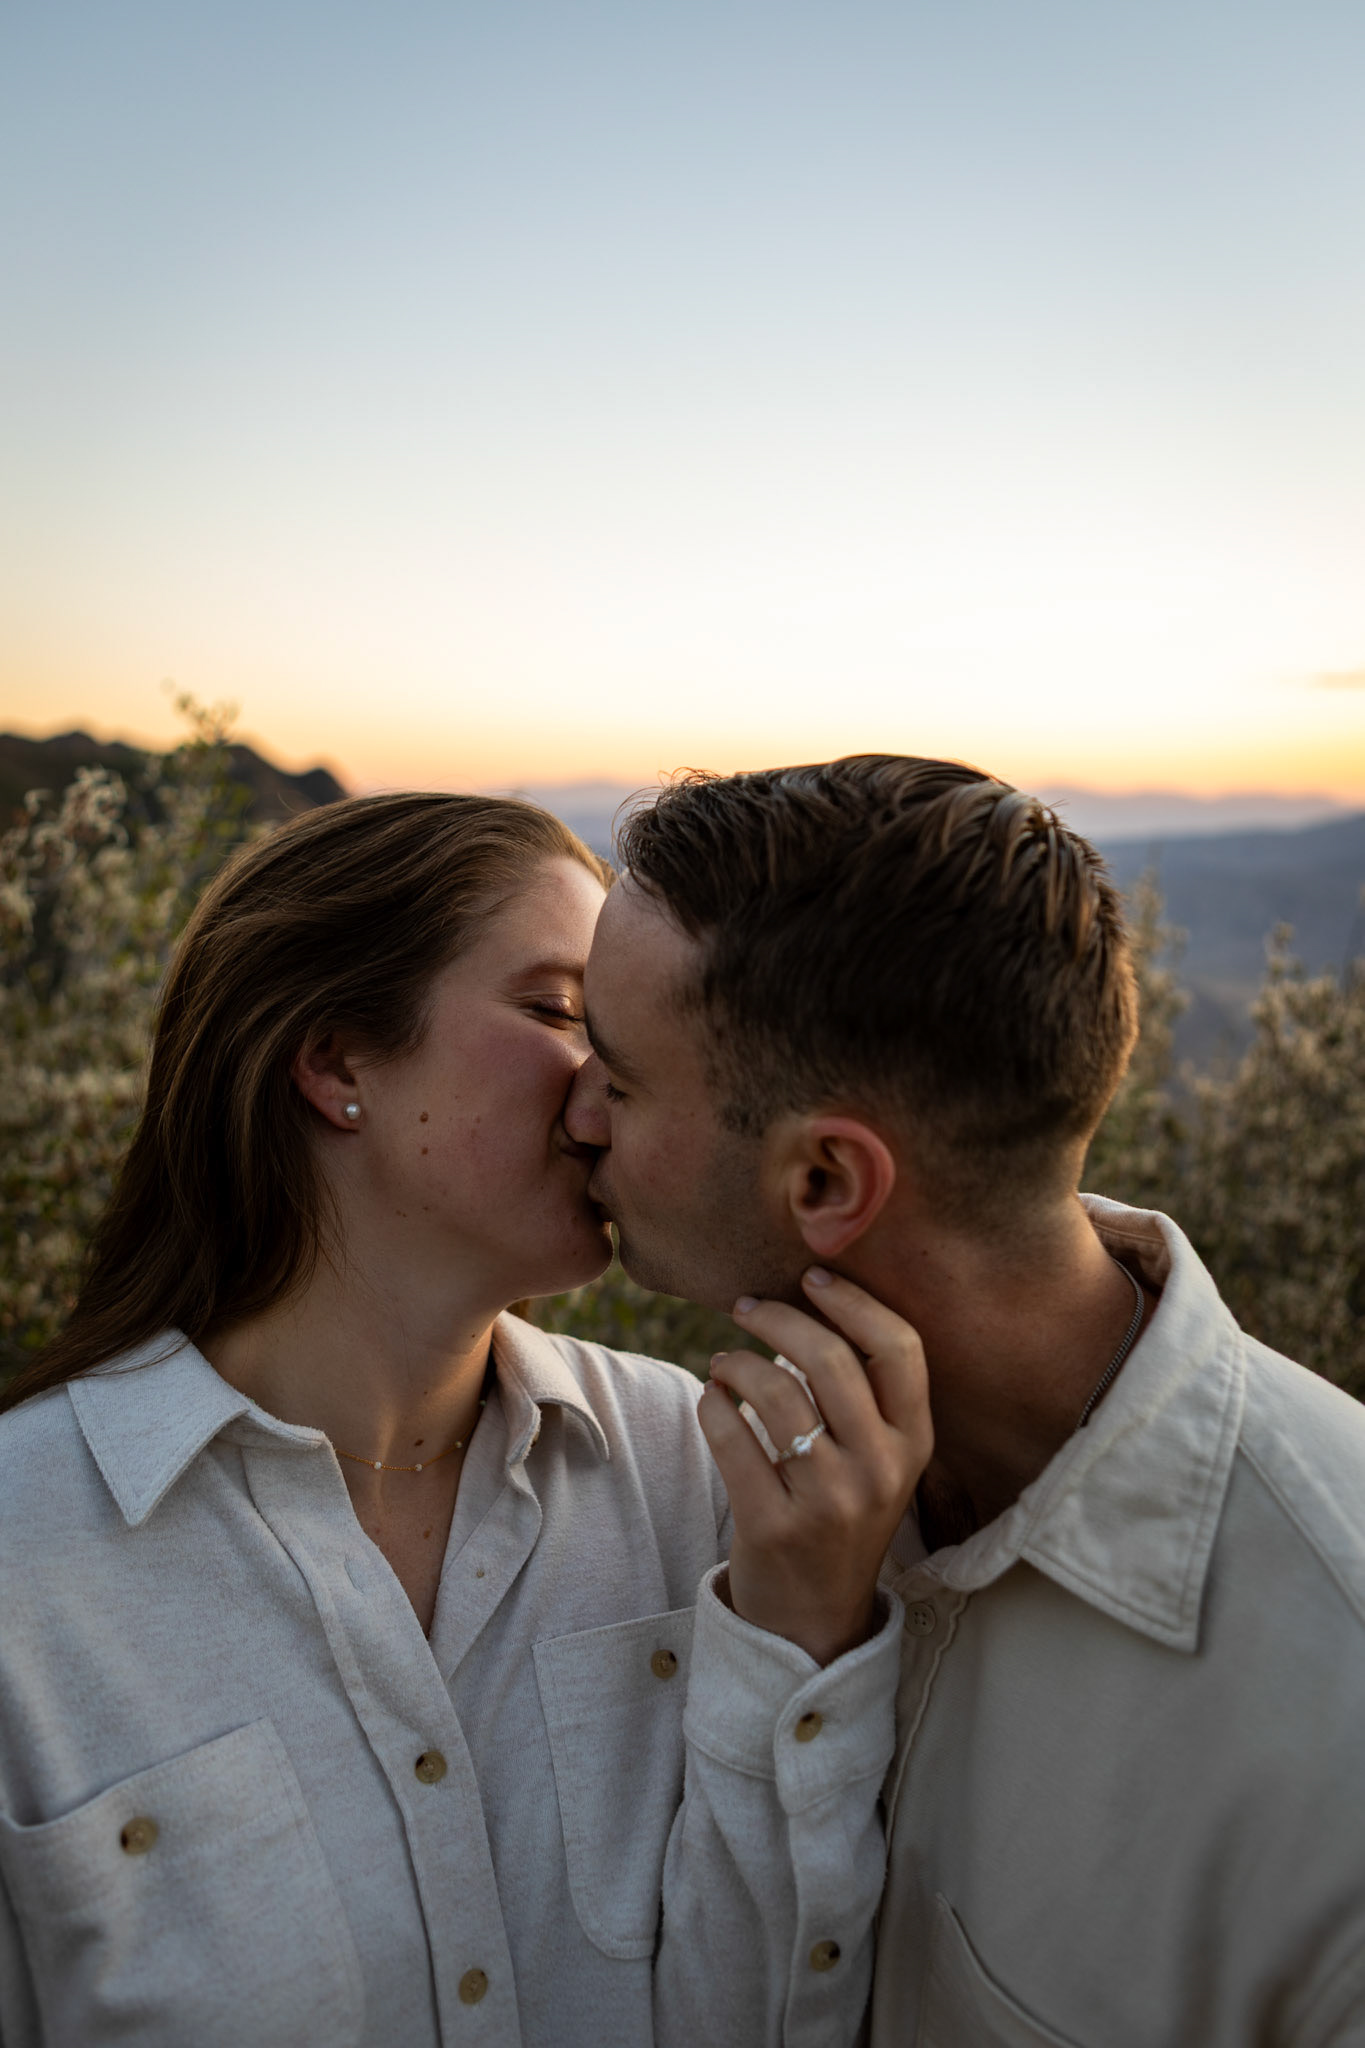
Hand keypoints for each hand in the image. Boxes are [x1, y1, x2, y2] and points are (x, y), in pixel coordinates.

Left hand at [698, 1267, 932, 1665]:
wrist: (814, 1620)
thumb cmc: (841, 1516)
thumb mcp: (880, 1461)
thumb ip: (864, 1394)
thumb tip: (812, 1301)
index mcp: (914, 1444)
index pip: (899, 1348)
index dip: (853, 1301)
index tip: (812, 1276)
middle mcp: (880, 1470)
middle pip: (830, 1359)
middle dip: (779, 1317)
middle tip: (745, 1306)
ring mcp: (830, 1501)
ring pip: (775, 1392)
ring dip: (737, 1361)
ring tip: (724, 1363)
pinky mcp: (774, 1526)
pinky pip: (731, 1438)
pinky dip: (712, 1405)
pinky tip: (711, 1400)